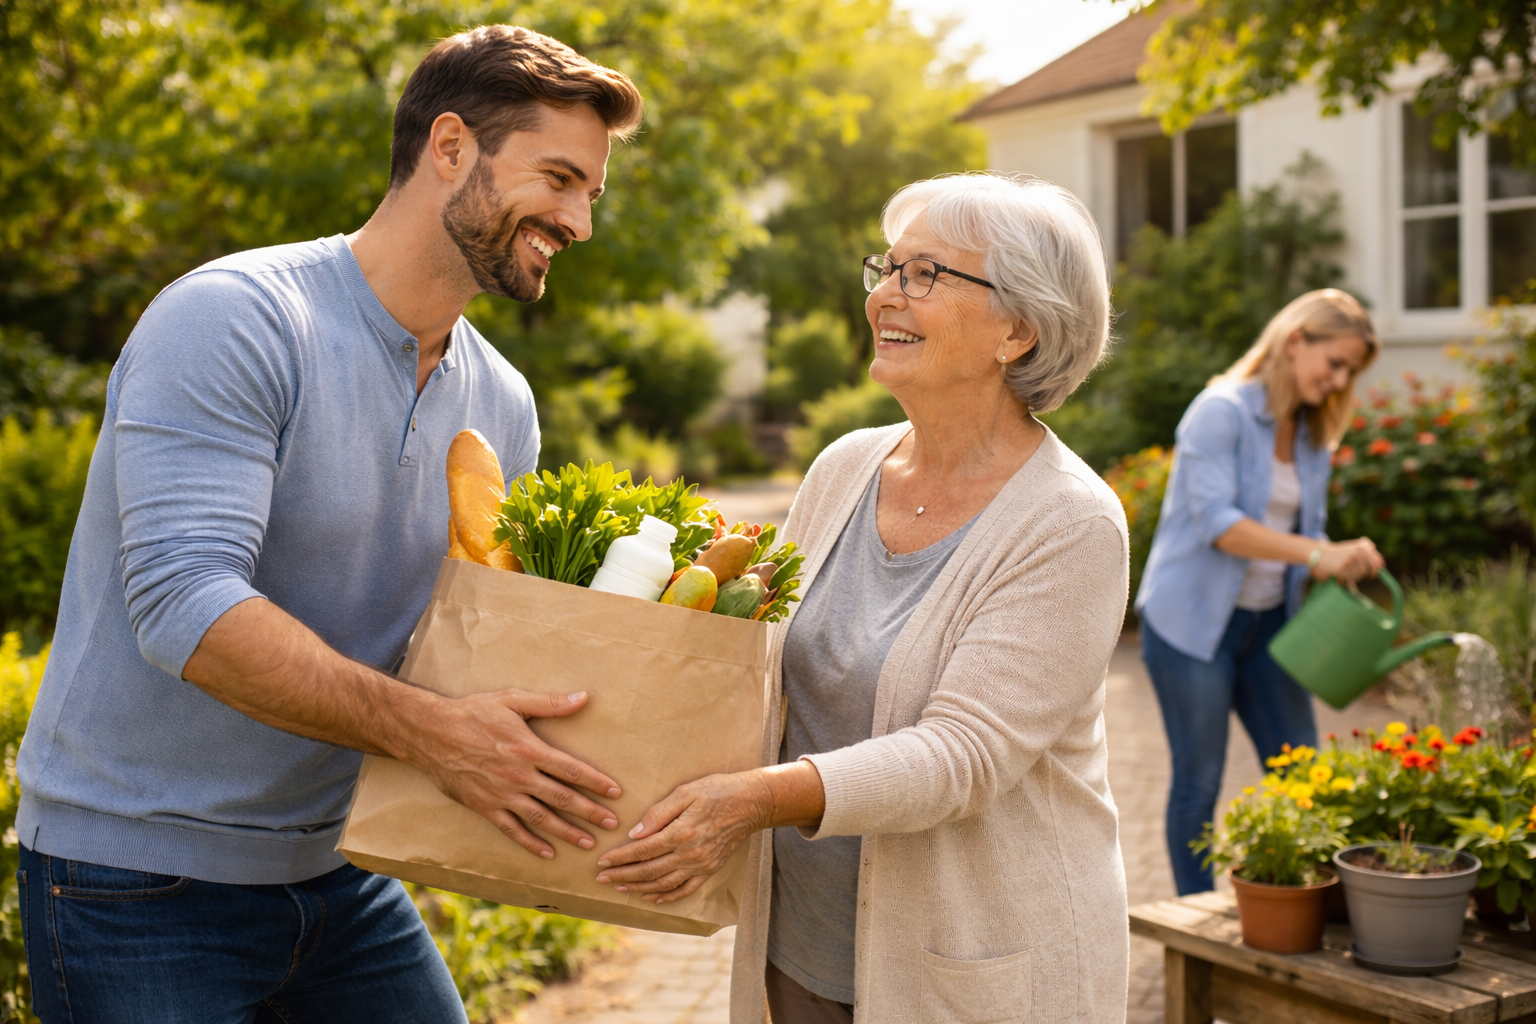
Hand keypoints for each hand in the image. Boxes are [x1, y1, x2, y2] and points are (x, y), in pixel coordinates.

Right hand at [405, 689, 621, 859]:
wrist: (431, 733)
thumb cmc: (474, 713)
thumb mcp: (512, 700)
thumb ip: (550, 703)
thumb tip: (584, 698)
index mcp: (529, 749)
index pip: (570, 769)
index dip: (595, 782)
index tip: (616, 792)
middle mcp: (518, 776)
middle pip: (561, 798)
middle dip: (589, 812)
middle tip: (612, 823)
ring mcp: (501, 795)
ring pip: (540, 819)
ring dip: (566, 832)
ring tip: (588, 843)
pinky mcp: (485, 807)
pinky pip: (511, 830)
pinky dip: (530, 843)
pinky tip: (548, 853)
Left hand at [595, 771, 774, 903]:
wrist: (751, 803)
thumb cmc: (717, 791)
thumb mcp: (685, 792)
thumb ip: (658, 813)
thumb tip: (635, 833)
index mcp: (681, 833)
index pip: (642, 850)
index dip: (620, 857)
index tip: (602, 861)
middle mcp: (689, 854)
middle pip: (648, 870)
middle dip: (622, 875)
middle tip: (602, 878)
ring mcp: (701, 865)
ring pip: (663, 883)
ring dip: (639, 887)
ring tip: (620, 887)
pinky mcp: (710, 870)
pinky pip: (685, 889)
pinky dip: (667, 896)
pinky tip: (652, 897)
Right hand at [1312, 538, 1384, 582]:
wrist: (1321, 554)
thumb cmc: (1339, 552)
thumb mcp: (1354, 547)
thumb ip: (1368, 552)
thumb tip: (1381, 565)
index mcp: (1360, 548)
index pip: (1374, 562)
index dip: (1376, 569)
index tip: (1374, 574)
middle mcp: (1356, 554)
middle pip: (1367, 570)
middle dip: (1365, 574)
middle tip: (1359, 574)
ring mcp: (1349, 562)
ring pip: (1359, 575)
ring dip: (1355, 576)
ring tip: (1347, 572)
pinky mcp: (1342, 570)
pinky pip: (1351, 579)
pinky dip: (1349, 581)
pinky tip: (1342, 578)